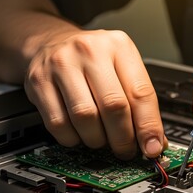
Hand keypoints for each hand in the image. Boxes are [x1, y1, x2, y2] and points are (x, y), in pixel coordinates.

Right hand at [24, 29, 164, 159]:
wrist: (51, 42)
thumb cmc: (93, 59)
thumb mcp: (122, 69)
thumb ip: (140, 102)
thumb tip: (154, 141)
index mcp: (119, 47)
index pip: (141, 92)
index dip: (149, 126)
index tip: (152, 148)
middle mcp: (90, 51)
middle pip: (113, 106)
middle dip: (123, 138)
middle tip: (125, 150)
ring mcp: (61, 65)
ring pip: (85, 117)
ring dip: (97, 140)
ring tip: (102, 140)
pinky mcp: (38, 82)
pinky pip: (58, 124)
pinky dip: (73, 138)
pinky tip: (79, 134)